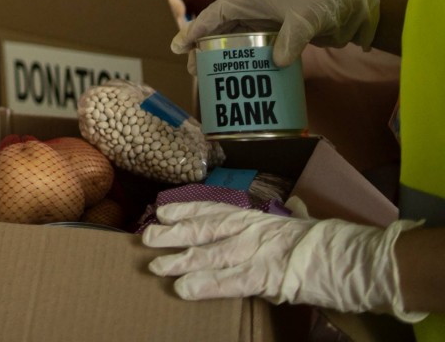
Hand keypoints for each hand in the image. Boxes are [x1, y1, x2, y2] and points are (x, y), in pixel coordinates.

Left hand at [144, 202, 424, 321]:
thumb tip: (288, 208)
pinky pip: (230, 282)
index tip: (162, 209)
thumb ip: (285, 218)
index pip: (214, 209)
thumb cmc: (326, 243)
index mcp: (257, 217)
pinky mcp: (265, 277)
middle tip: (147, 237)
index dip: (186, 209)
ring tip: (156, 266)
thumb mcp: (299, 224)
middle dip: (174, 233)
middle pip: (205, 229)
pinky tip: (185, 290)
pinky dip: (205, 286)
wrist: (350, 259)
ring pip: (211, 255)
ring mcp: (256, 253)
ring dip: (181, 261)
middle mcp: (251, 230)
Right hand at [171, 0, 379, 66]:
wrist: (350, 6)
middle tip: (191, 67)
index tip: (180, 47)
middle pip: (219, 25)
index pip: (216, 13)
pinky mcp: (274, 27)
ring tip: (206, 70)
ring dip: (218, 50)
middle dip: (202, 44)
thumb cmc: (326, 5)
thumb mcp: (308, 21)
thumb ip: (291, 40)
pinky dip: (238, 52)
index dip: (196, 30)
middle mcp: (252, 3)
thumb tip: (276, 62)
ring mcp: (263, 15)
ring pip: (231, 33)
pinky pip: (248, 40)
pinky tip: (234, 67)